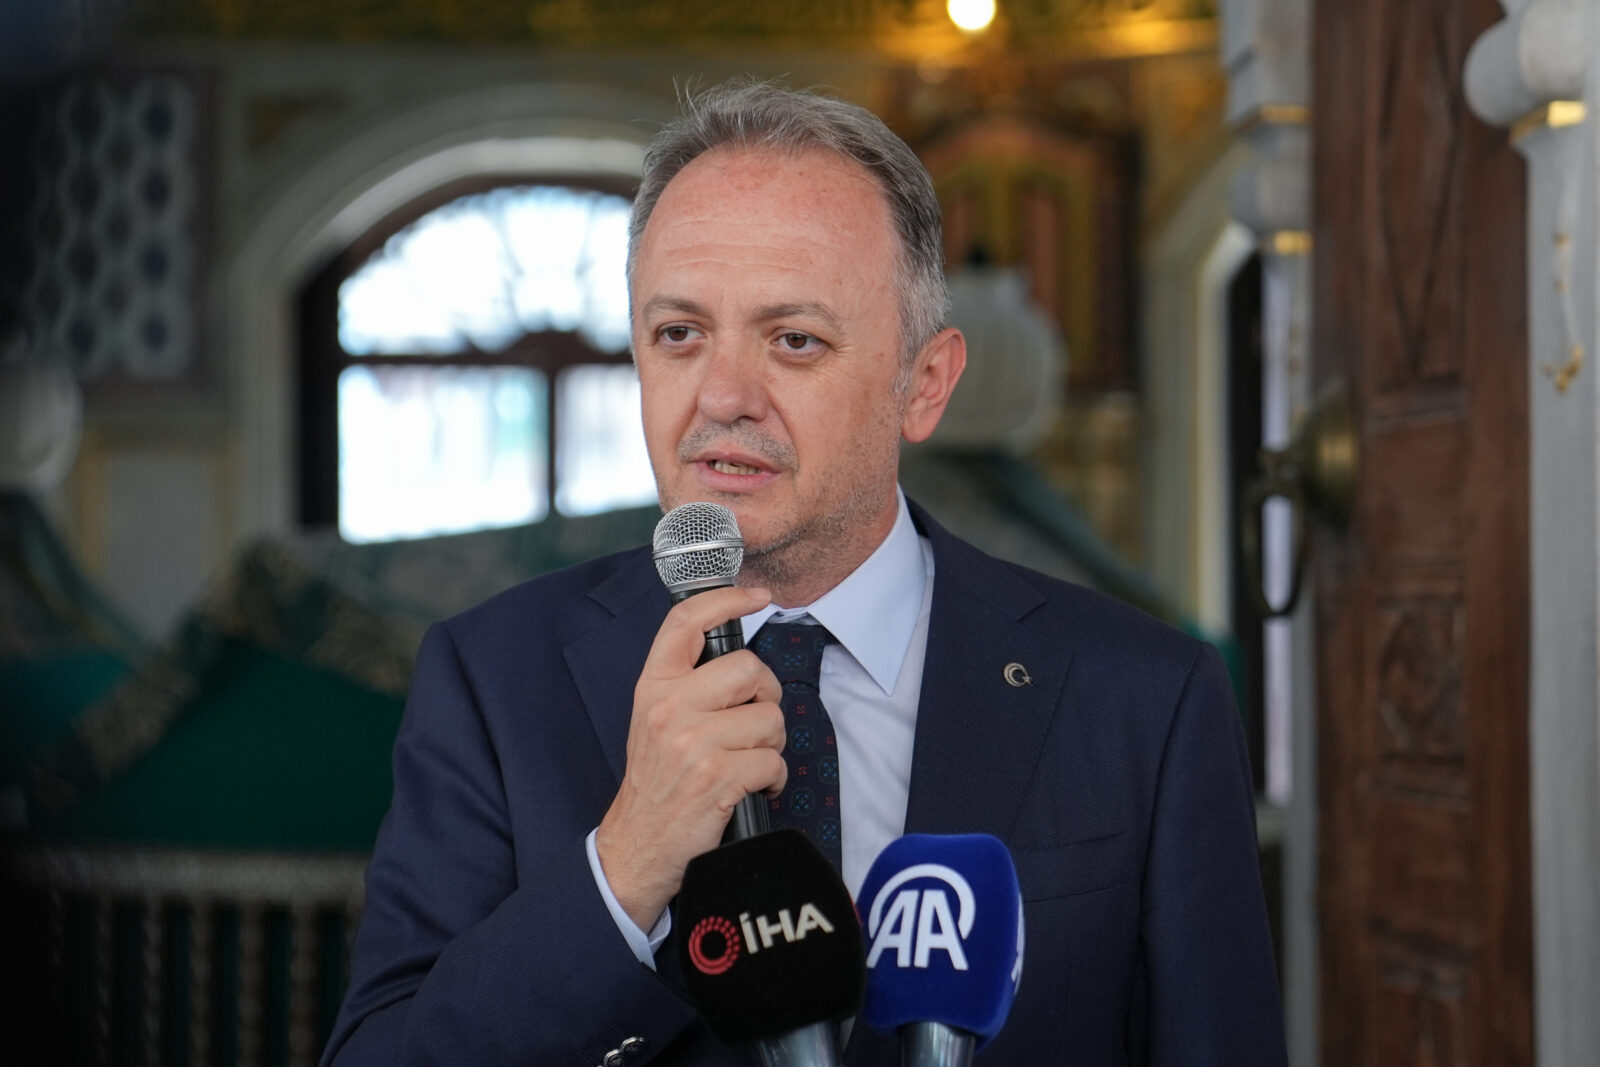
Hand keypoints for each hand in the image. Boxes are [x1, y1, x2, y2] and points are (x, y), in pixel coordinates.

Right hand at [595, 586, 784, 928]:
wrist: (636, 846)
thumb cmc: (657, 781)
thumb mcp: (654, 719)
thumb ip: (686, 683)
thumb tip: (738, 655)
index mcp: (653, 687)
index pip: (686, 622)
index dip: (727, 599)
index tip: (756, 595)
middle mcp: (669, 708)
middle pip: (749, 670)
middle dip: (766, 697)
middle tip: (754, 721)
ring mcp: (692, 743)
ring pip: (769, 719)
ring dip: (771, 744)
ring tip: (748, 760)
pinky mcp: (716, 778)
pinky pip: (773, 762)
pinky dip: (773, 778)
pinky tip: (754, 786)